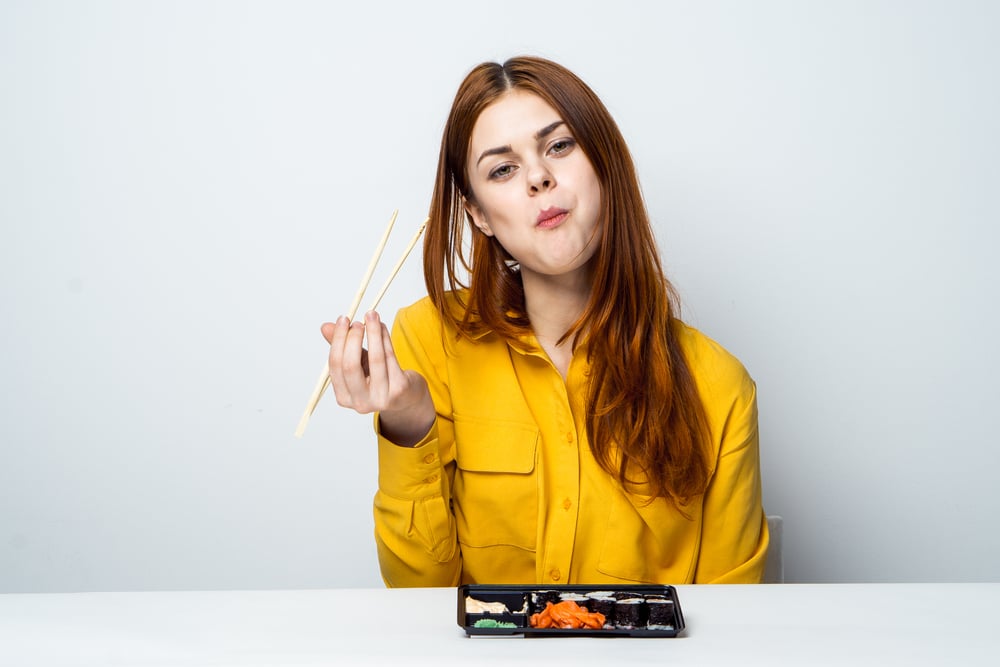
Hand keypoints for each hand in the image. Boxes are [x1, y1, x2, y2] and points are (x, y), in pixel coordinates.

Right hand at [321, 311, 434, 445]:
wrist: (407, 398)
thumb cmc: (379, 378)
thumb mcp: (358, 364)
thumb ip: (342, 347)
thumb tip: (325, 327)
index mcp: (344, 397)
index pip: (335, 366)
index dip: (338, 340)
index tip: (343, 320)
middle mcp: (360, 403)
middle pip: (350, 366)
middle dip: (353, 338)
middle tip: (357, 321)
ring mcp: (381, 398)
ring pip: (375, 359)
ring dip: (372, 333)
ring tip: (371, 315)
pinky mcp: (399, 389)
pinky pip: (390, 358)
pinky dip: (385, 338)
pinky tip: (382, 326)